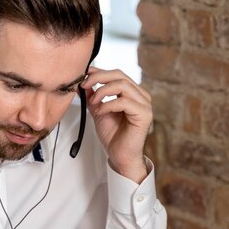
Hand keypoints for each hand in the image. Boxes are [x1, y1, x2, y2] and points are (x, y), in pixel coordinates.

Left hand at [81, 68, 152, 183]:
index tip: (84, 74)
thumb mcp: (99, 112)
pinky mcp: (144, 114)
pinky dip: (109, 104)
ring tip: (93, 103)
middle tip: (84, 84)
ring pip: (122, 85)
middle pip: (119, 75)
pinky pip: (125, 102)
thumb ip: (94, 97)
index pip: (116, 74)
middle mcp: (140, 96)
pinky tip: (101, 112)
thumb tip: (83, 84)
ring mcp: (144, 104)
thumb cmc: (113, 136)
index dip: (99, 72)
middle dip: (98, 77)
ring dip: (103, 91)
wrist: (119, 156)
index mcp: (132, 93)